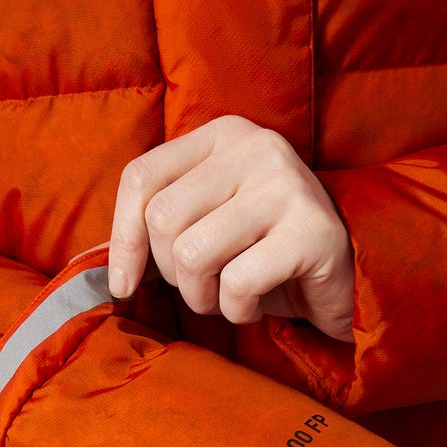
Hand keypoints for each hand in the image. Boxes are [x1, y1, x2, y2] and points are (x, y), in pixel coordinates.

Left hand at [108, 115, 354, 340]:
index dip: (122, 240)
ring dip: (204, 297)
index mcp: (222, 135)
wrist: (344, 276)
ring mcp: (287, 185)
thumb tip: (102, 268)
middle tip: (206, 287)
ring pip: (192, 255)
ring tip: (232, 295)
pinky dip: (238, 311)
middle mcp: (256, 147)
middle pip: (162, 220)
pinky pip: (236, 284)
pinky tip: (260, 302)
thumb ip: (159, 226)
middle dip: (173, 275)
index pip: (140, 178)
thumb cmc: (263, 253)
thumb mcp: (207, 223)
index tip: (126, 284)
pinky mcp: (313, 231)